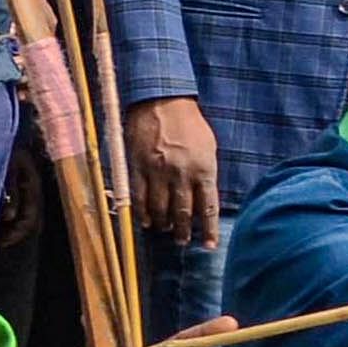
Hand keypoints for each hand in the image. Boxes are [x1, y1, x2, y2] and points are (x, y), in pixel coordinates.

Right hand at [127, 94, 221, 246]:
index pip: (208, 207)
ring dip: (164, 224)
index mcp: (203, 169)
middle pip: (183, 212)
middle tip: (182, 241)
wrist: (162, 100)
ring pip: (160, 208)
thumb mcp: (208, 147)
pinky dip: (143, 213)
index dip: (208, 230)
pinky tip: (146, 221)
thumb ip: (206, 173)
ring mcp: (158, 172)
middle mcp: (182, 174)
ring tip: (166, 231)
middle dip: (183, 231)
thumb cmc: (189, 123)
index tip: (208, 245)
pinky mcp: (139, 167)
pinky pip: (140, 197)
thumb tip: (203, 198)